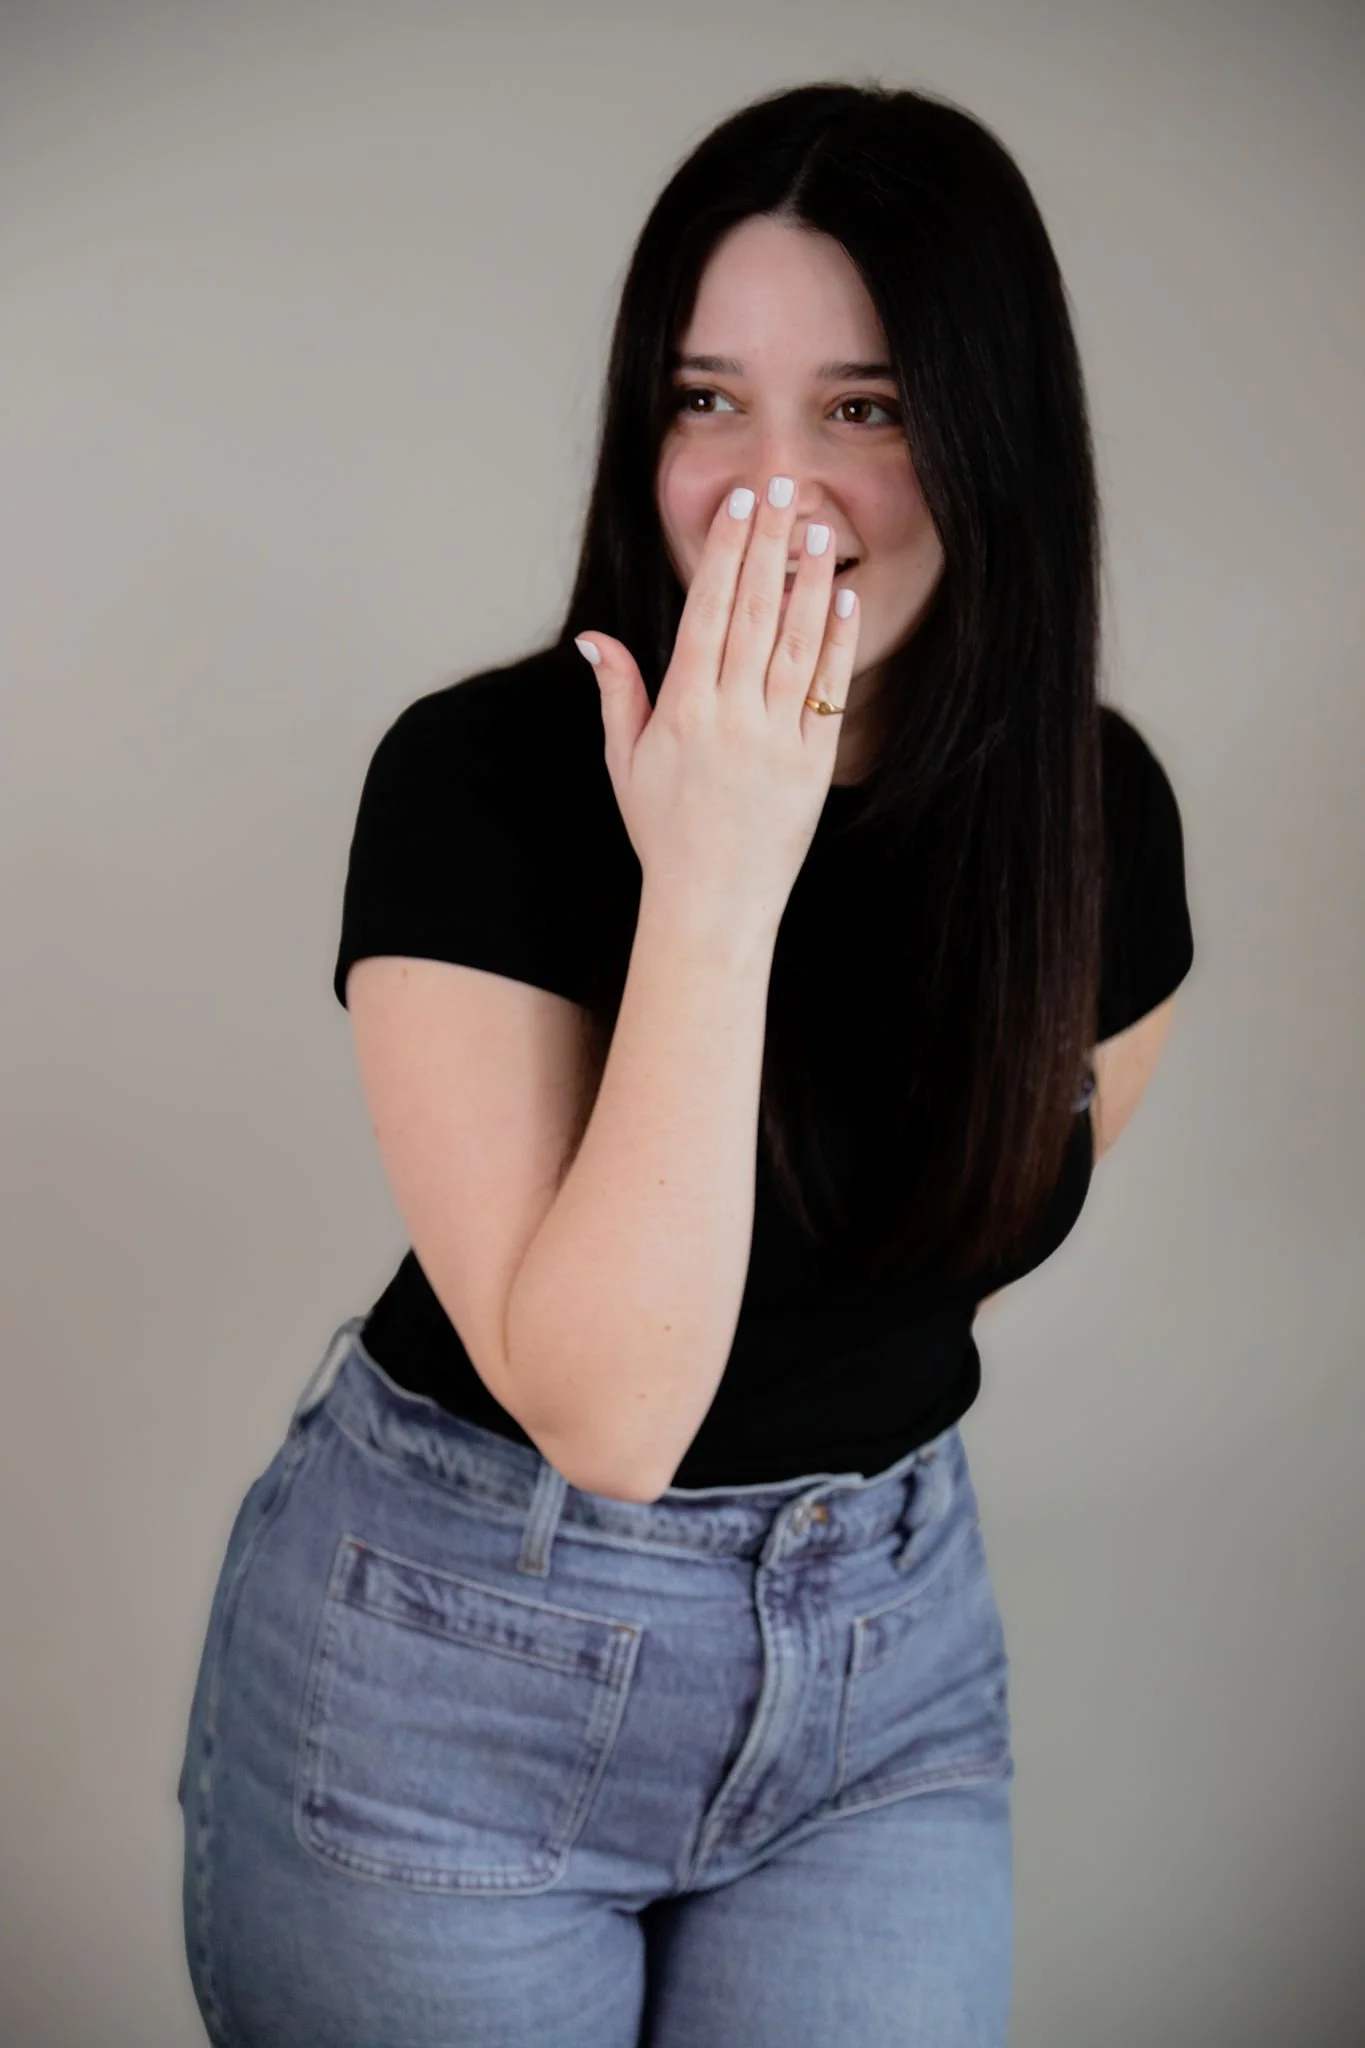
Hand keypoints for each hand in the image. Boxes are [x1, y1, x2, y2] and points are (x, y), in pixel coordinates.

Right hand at [575, 474, 859, 926]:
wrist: (712, 904)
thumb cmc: (664, 834)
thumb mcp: (625, 763)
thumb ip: (618, 694)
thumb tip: (593, 637)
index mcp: (682, 711)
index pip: (705, 613)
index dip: (723, 554)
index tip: (737, 506)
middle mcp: (730, 717)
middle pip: (750, 612)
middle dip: (766, 544)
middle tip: (781, 486)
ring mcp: (775, 739)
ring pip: (793, 642)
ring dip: (806, 581)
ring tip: (817, 527)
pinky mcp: (813, 763)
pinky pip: (826, 690)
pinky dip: (835, 641)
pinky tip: (841, 596)